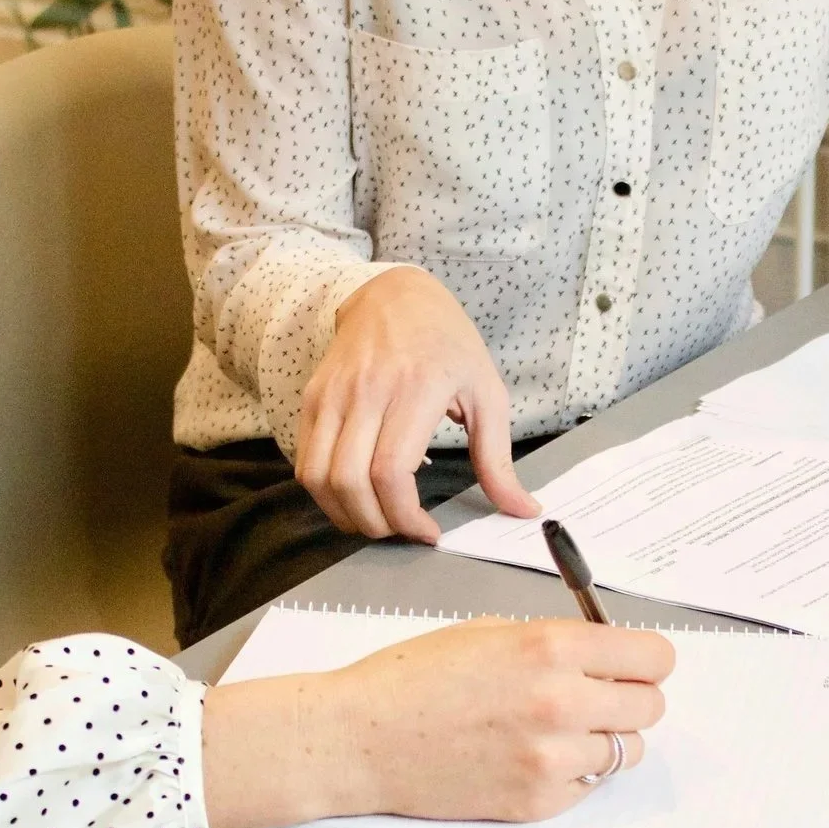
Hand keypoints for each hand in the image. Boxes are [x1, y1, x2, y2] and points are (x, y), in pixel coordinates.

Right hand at [201, 619, 673, 827]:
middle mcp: (562, 702)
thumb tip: (606, 655)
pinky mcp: (538, 802)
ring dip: (603, 739)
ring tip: (557, 730)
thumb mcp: (489, 631)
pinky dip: (572, 773)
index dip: (645, 660)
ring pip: (626, 751)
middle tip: (595, 696)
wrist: (360, 738)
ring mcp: (552, 759)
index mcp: (551, 647)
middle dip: (628, 698)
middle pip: (650, 706)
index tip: (633, 664)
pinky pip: (588, 786)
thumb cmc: (413, 678)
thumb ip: (555, 642)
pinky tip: (529, 757)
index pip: (654, 658)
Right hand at [296, 267, 539, 542]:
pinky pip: (305, 461)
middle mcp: (367, 391)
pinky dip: (325, 492)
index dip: (405, 516)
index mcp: (416, 389)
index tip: (427, 531)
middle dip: (375, 524)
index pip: (391, 471)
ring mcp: (333, 394)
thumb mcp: (487, 393)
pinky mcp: (312, 398)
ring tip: (376, 519)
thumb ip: (499, 459)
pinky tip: (354, 495)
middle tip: (401, 531)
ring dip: (344, 514)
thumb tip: (523, 509)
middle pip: (350, 482)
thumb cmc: (447, 343)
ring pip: (318, 477)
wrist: (395, 295)